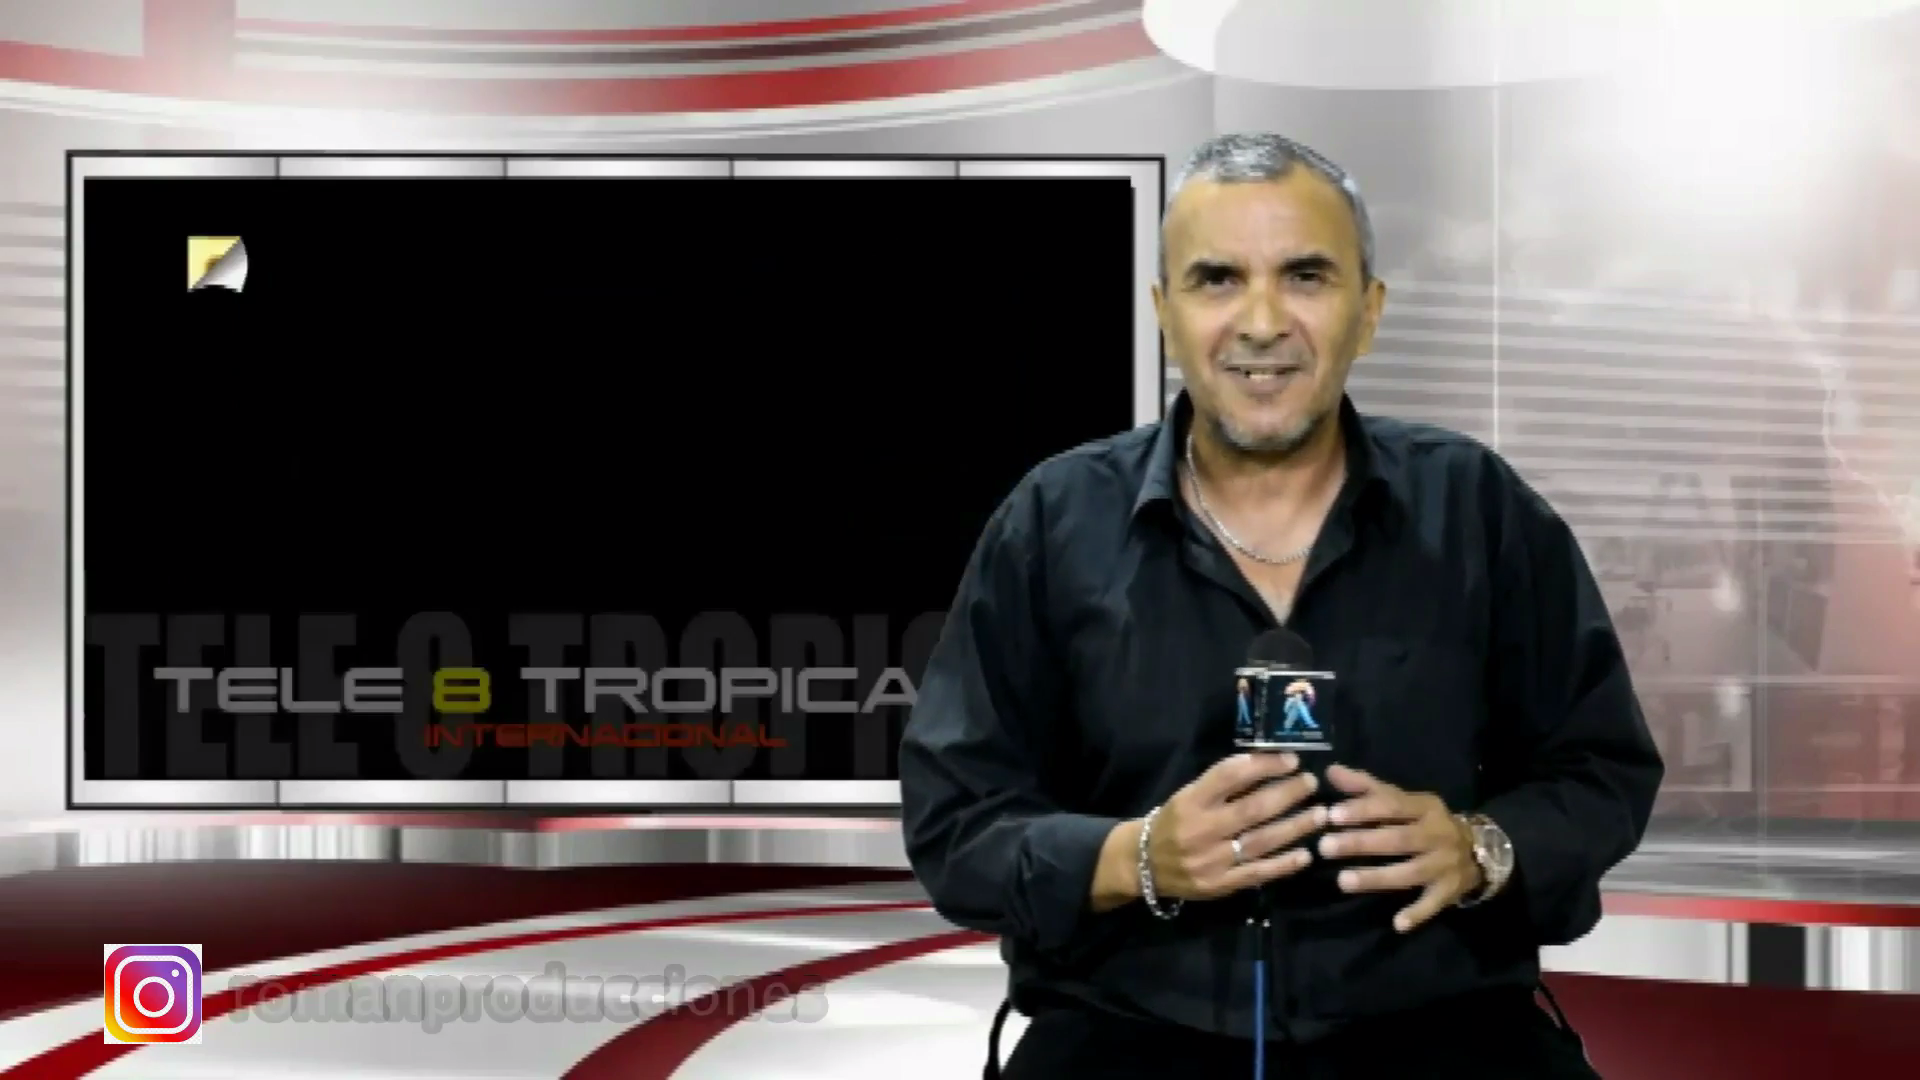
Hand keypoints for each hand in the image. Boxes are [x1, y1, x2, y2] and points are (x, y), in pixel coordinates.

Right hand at [1142, 752, 1326, 901]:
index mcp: (1190, 801)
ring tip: (1320, 815)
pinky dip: (1283, 864)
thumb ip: (1222, 785)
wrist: (1144, 864)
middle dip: (1287, 794)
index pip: (1229, 776)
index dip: (1263, 766)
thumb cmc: (1174, 822)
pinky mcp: (1219, 885)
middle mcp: (1200, 829)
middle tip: (1312, 783)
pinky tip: (1306, 854)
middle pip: (1252, 809)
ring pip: (1260, 841)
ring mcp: (1211, 860)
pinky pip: (1257, 873)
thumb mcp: (1189, 796)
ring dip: (1295, 827)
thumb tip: (1269, 765)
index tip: (1291, 760)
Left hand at [1315, 765, 1481, 932]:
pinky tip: (1397, 924)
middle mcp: (1438, 834)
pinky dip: (1418, 914)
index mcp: (1424, 807)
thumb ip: (1366, 788)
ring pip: (1411, 871)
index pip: (1392, 806)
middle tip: (1325, 847)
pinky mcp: (1450, 890)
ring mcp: (1446, 864)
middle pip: (1398, 838)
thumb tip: (1330, 770)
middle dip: (1361, 843)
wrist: (1479, 849)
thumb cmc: (1425, 822)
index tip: (1331, 815)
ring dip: (1377, 878)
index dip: (1362, 809)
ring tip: (1343, 881)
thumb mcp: (1402, 800)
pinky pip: (1433, 903)